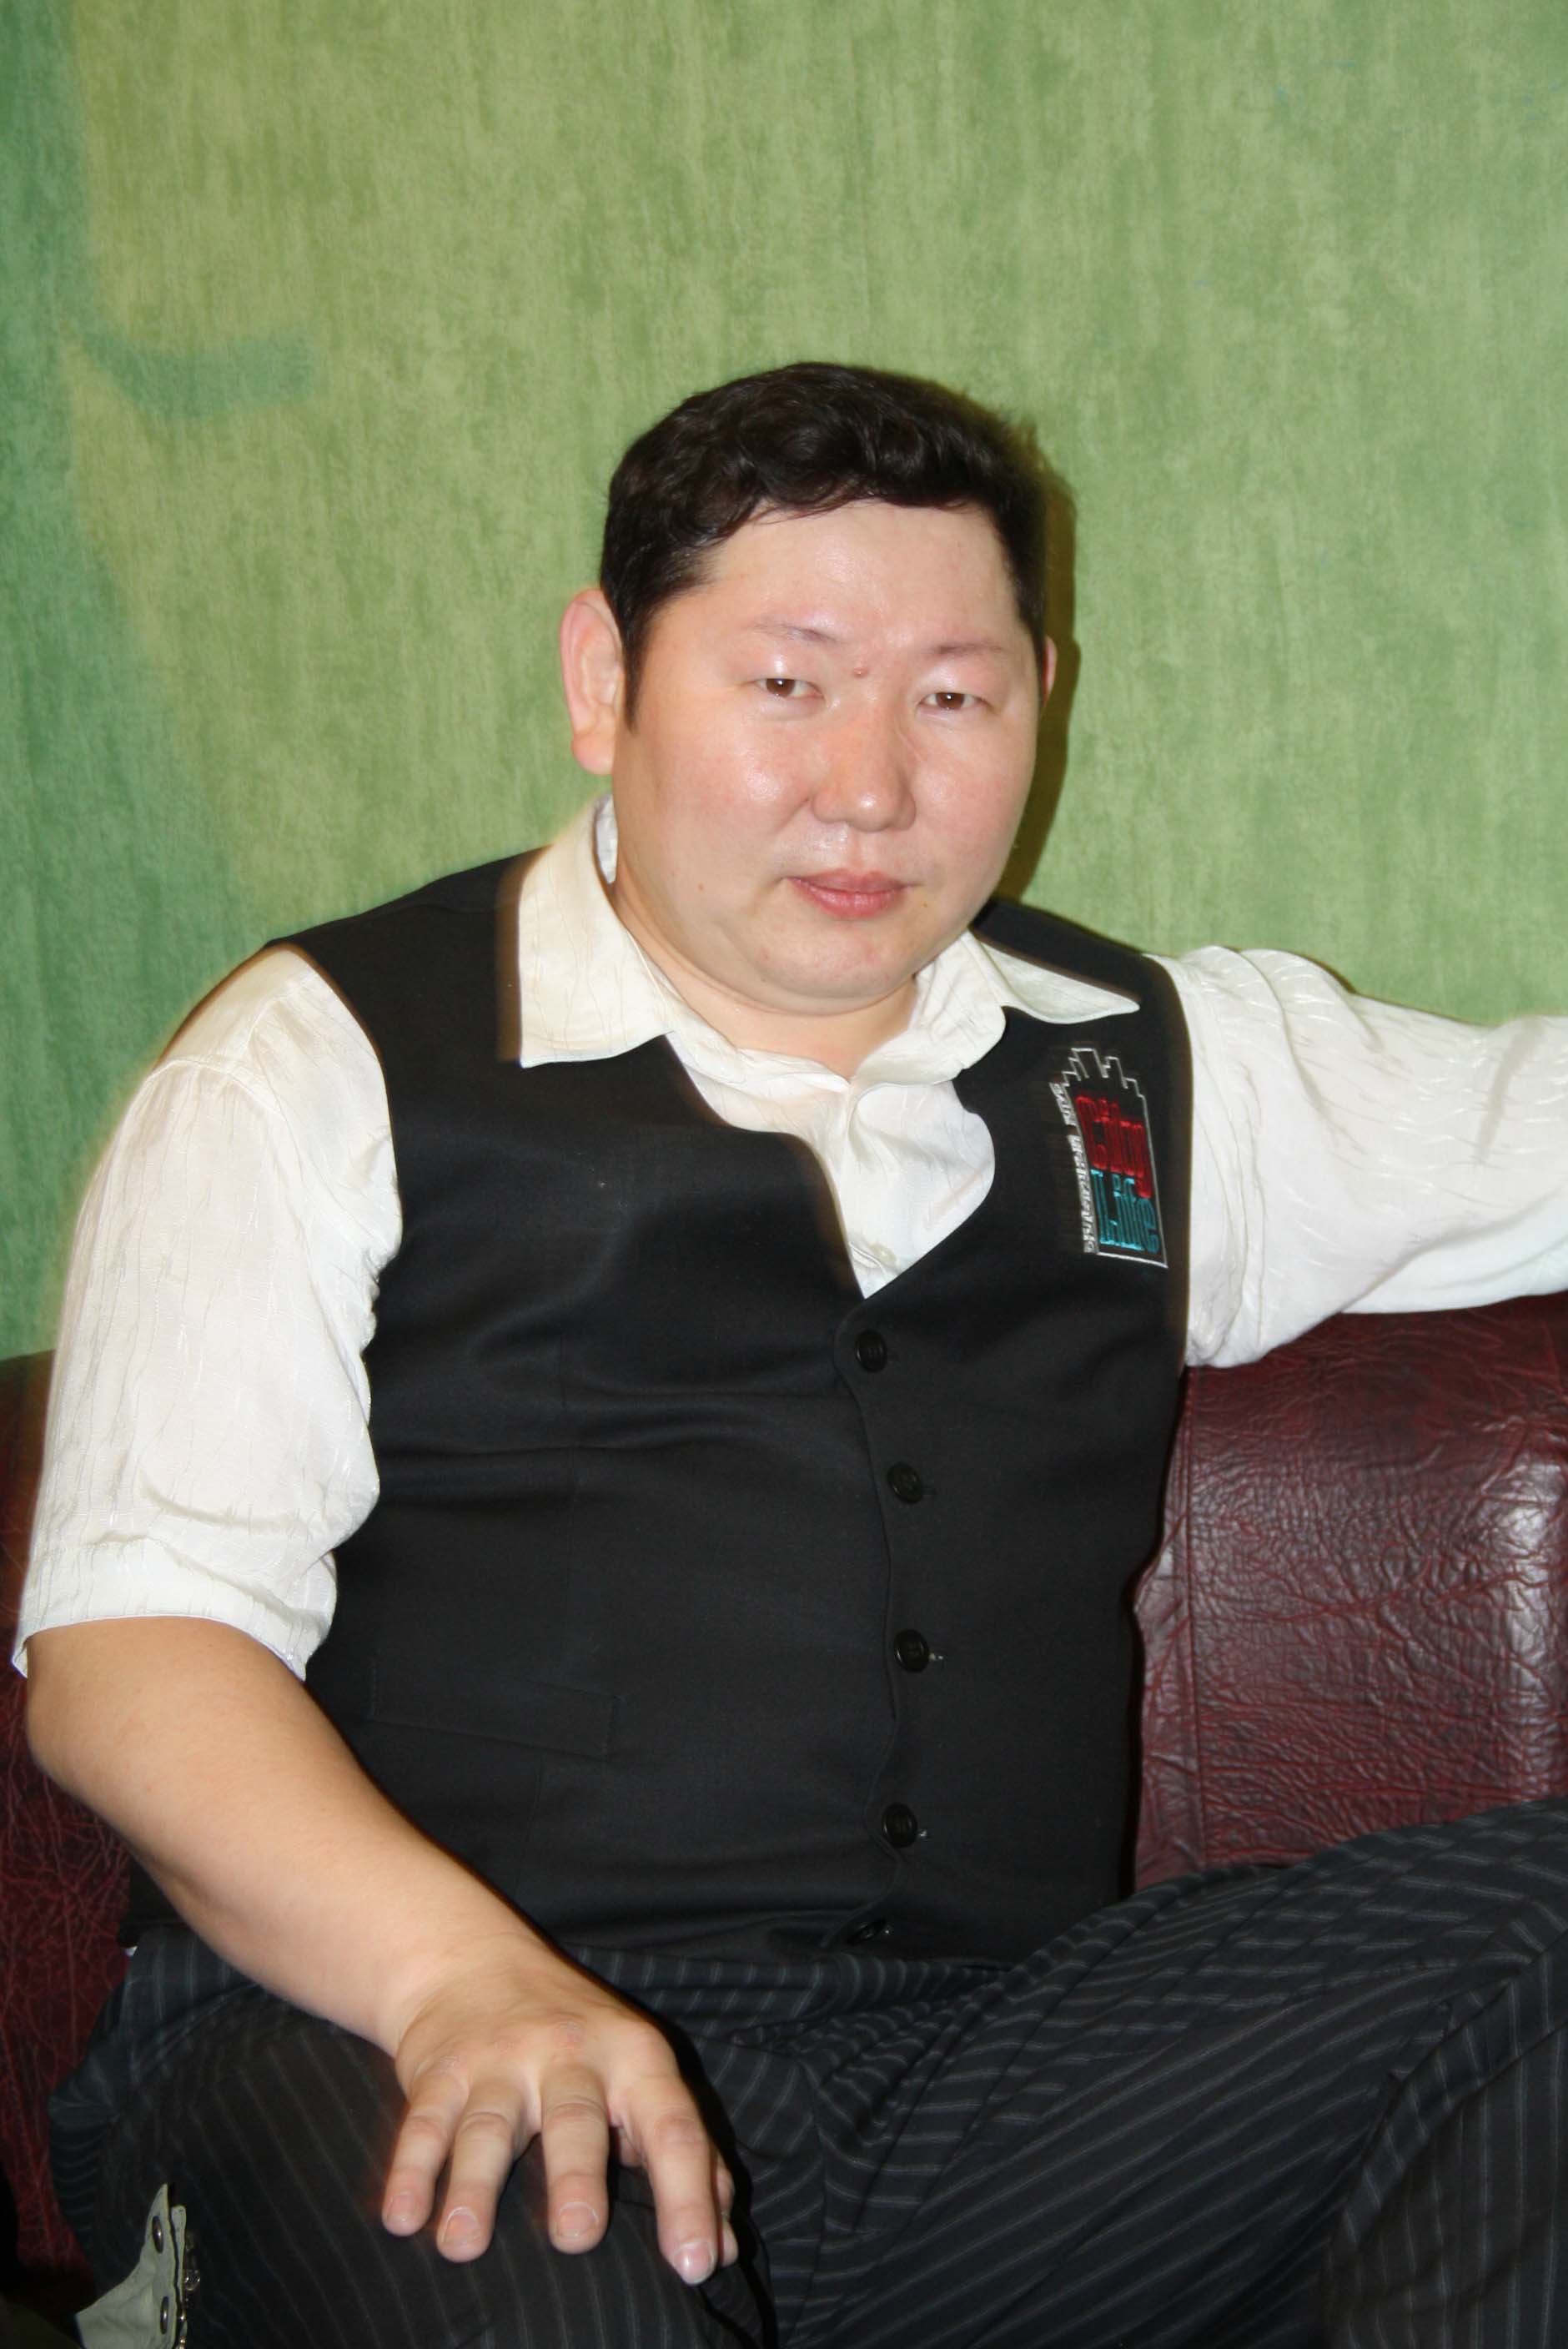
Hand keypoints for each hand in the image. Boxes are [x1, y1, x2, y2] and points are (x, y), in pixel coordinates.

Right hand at [379, 1933, 737, 2278]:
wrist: (473, 1961)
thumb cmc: (579, 2043)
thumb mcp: (640, 2078)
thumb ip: (685, 2157)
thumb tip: (723, 2246)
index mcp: (634, 2059)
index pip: (671, 2128)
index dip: (688, 2195)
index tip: (695, 2265)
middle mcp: (571, 2054)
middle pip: (576, 2118)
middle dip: (576, 2176)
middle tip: (579, 2235)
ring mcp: (501, 2059)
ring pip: (489, 2123)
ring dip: (474, 2185)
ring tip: (461, 2246)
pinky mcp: (439, 2068)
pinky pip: (423, 2121)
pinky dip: (410, 2170)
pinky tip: (402, 2219)